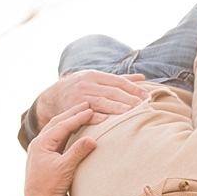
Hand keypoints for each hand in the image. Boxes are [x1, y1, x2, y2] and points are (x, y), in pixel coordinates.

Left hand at [22, 106, 100, 195]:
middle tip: (87, 105)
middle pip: (57, 122)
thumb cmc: (49, 189)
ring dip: (69, 120)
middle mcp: (38, 144)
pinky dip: (66, 130)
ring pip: (56, 129)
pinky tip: (74, 128)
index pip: (62, 125)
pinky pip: (56, 138)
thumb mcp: (64, 169)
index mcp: (40, 144)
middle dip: (72, 113)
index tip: (91, 110)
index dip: (78, 117)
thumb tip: (92, 139)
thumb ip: (77, 152)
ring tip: (82, 112)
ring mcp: (40, 150)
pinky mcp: (44, 157)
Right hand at [32, 68, 147, 127]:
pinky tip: (105, 120)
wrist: (51, 97)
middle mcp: (88, 84)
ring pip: (101, 101)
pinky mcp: (71, 109)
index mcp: (96, 75)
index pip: (118, 81)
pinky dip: (95, 116)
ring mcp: (79, 97)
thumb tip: (141, 78)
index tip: (146, 96)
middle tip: (142, 105)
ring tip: (129, 112)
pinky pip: (85, 114)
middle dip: (128, 98)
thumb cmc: (79, 88)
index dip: (133, 88)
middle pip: (112, 91)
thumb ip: (118, 80)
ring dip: (115, 107)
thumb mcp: (96, 80)